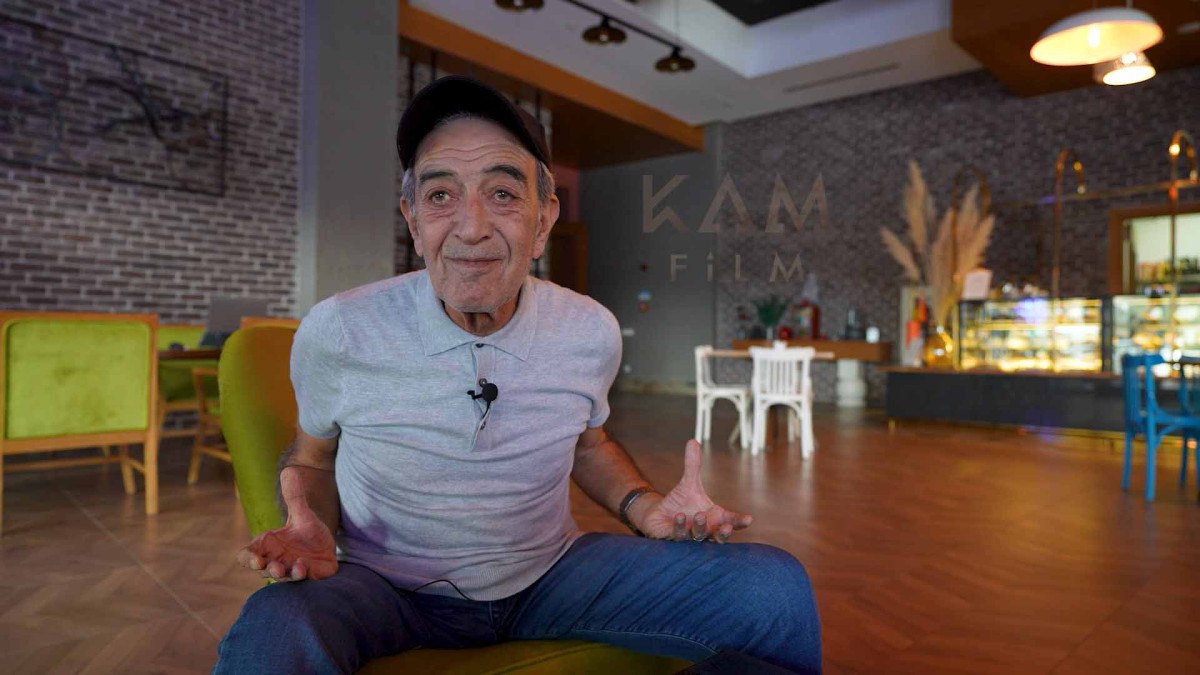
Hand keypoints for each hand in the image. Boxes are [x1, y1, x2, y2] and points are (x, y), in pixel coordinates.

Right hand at [235, 472, 336, 581]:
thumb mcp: (302, 513)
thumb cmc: (306, 531)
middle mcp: (274, 561)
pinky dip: (301, 574)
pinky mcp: (306, 578)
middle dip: (268, 570)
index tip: (255, 559)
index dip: (248, 559)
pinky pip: (300, 581)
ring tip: (295, 568)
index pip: (246, 556)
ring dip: (285, 575)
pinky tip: (305, 566)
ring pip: (281, 579)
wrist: (328, 543)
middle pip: (262, 570)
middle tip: (274, 567)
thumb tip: (289, 470)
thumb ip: (294, 496)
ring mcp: (288, 572)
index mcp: (266, 547)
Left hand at [633, 439, 752, 543]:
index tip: (749, 518)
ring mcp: (691, 538)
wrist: (659, 514)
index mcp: (715, 518)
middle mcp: (705, 530)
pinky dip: (680, 527)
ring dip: (701, 527)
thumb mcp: (688, 483)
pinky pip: (679, 536)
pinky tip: (679, 517)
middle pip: (718, 536)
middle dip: (722, 532)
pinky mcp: (673, 540)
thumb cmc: (680, 502)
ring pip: (699, 537)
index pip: (731, 521)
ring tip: (700, 515)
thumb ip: (693, 465)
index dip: (740, 522)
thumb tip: (693, 440)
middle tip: (725, 526)